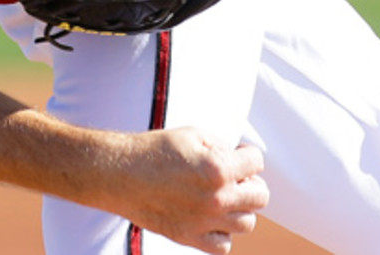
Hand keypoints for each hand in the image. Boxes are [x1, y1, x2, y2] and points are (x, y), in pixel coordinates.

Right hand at [120, 127, 268, 254]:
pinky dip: (222, 233)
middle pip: (260, 196)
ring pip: (247, 222)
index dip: (248, 155)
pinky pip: (224, 245)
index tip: (239, 155)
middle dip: (250, 182)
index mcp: (218, 168)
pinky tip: (210, 217)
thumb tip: (237, 158)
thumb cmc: (153, 151)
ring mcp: (205, 221)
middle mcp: (216, 198)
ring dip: (239, 208)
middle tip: (234, 177)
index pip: (257, 162)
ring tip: (221, 197)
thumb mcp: (191, 134)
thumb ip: (221, 146)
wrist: (119, 173)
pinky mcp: (190, 237)